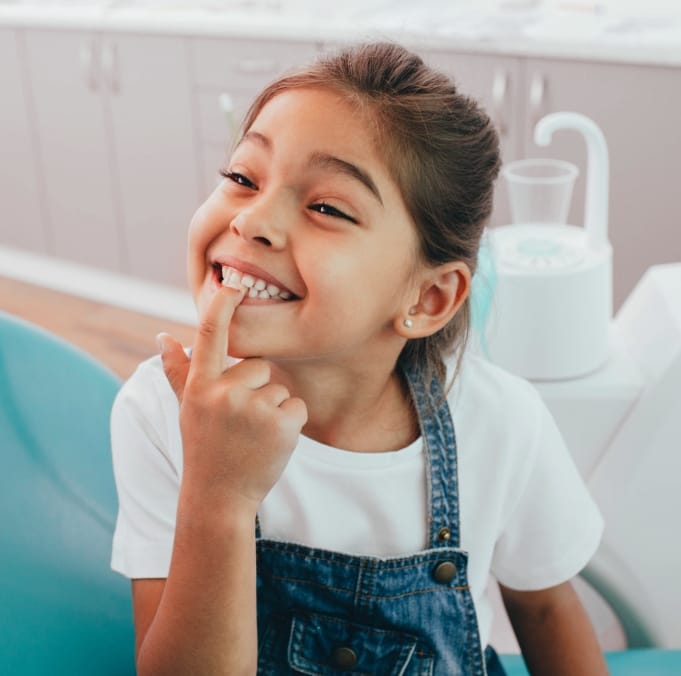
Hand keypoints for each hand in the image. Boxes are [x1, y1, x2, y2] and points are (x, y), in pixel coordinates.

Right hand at [157, 284, 306, 511]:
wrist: (219, 497)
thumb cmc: (204, 448)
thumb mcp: (187, 409)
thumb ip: (178, 371)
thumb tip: (163, 336)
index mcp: (200, 386)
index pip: (209, 334)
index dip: (222, 305)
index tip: (233, 282)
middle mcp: (224, 393)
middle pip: (259, 366)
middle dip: (256, 389)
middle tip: (241, 423)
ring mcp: (253, 409)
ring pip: (279, 388)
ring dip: (273, 409)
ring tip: (252, 436)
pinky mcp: (281, 424)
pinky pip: (297, 406)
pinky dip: (290, 423)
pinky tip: (271, 443)